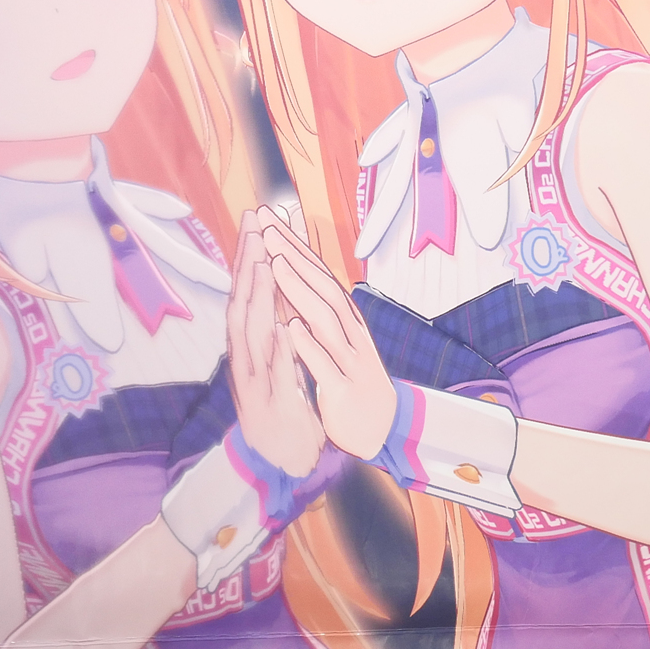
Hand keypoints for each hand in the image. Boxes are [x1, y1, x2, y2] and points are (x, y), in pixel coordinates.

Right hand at [225, 214, 325, 477]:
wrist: (280, 456)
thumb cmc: (280, 401)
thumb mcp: (274, 357)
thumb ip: (269, 323)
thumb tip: (270, 282)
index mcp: (249, 344)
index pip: (245, 293)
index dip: (247, 256)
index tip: (254, 221)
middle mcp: (244, 357)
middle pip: (241, 304)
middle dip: (247, 265)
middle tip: (253, 229)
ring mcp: (252, 380)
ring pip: (251, 334)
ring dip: (256, 298)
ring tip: (262, 265)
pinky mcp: (266, 405)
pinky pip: (273, 373)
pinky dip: (277, 349)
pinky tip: (282, 327)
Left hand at [256, 208, 398, 460]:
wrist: (381, 429)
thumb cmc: (352, 377)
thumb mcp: (337, 338)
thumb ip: (318, 306)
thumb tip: (295, 267)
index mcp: (345, 320)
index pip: (318, 276)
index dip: (294, 247)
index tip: (270, 219)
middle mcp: (350, 333)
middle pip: (321, 287)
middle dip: (293, 257)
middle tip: (268, 228)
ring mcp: (349, 361)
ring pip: (324, 319)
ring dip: (299, 290)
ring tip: (275, 263)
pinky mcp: (343, 391)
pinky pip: (325, 365)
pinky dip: (309, 345)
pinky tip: (292, 327)